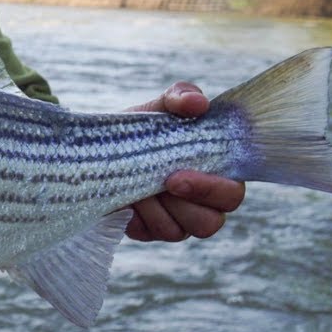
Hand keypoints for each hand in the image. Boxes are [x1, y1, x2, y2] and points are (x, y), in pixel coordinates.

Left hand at [124, 82, 246, 241]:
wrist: (99, 147)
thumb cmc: (143, 127)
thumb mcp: (160, 106)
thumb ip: (181, 97)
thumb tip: (198, 103)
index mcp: (214, 174)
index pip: (232, 195)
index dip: (212, 190)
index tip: (179, 174)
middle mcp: (200, 203)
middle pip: (211, 223)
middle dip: (185, 204)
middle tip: (163, 182)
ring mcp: (175, 220)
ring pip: (178, 231)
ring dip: (156, 208)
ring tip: (138, 185)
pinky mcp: (149, 231)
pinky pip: (149, 234)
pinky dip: (137, 216)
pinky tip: (128, 198)